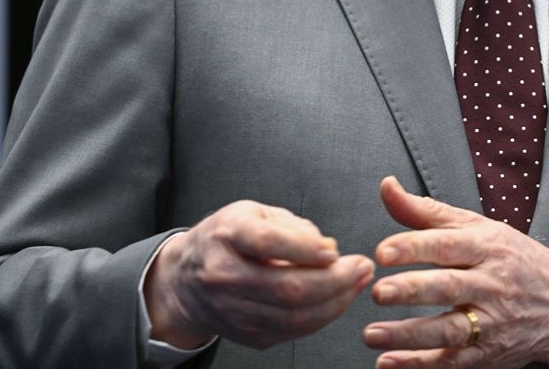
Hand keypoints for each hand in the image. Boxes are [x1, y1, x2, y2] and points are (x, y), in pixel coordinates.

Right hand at [144, 200, 374, 350]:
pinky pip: (291, 331)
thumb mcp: (254, 213)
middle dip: (335, 281)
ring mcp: (233, 310)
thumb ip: (292, 227)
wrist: (185, 280)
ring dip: (336, 303)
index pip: (267, 243)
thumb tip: (328, 249)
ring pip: (293, 316)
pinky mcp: (245, 335)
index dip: (306, 248)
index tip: (335, 250)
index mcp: (227, 236)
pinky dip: (322, 317)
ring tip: (358, 283)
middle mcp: (224, 276)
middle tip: (362, 267)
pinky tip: (338, 300)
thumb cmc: (228, 239)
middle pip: (287, 288)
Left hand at [362, 176, 548, 368]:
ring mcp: (494, 322)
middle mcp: (493, 284)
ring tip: (372, 334)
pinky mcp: (490, 354)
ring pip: (450, 330)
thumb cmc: (516, 260)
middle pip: (450, 287)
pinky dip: (420, 365)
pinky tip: (389, 362)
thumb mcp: (480, 228)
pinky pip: (453, 361)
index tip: (383, 251)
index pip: (448, 244)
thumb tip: (386, 186)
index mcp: (488, 247)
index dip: (414, 247)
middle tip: (378, 292)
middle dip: (412, 291)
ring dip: (409, 335)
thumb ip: (427, 212)